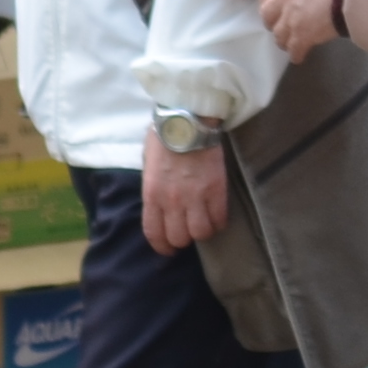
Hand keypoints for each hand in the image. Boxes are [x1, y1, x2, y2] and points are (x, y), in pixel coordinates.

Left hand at [139, 134, 235, 252]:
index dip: (162, 247)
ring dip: (202, 232)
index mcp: (152, 195)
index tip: (167, 249)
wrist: (187, 119)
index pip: (154, 233)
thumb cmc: (164, 137)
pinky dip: (219, 222)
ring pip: (201, 232)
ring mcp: (196, 197)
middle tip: (187, 232)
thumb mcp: (148, 164)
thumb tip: (157, 201)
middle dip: (183, 239)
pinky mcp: (216, 189)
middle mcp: (172, 201)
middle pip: (179, 238)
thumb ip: (152, 187)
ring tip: (203, 224)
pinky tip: (217, 216)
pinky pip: (220, 218)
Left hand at [255, 0, 347, 61]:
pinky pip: (293, 51)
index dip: (270, 2)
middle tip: (285, 25)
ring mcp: (290, 19)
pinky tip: (301, 55)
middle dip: (274, 22)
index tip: (276, 8)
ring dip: (286, 40)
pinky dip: (297, 54)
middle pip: (267, 16)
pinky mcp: (301, 37)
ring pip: (278, 36)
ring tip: (295, 42)